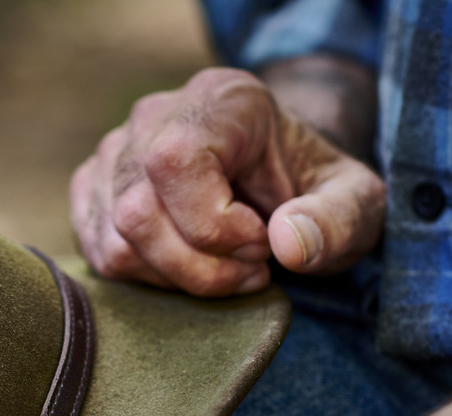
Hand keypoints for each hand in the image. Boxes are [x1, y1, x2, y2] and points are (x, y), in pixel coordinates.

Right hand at [69, 67, 384, 295]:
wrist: (284, 183)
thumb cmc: (316, 192)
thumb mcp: (357, 203)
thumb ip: (338, 220)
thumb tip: (286, 243)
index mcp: (222, 101)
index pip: (175, 161)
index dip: (213, 224)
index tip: (262, 241)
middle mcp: (155, 116)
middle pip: (137, 212)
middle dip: (200, 266)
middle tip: (254, 266)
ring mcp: (115, 153)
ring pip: (116, 242)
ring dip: (177, 278)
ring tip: (228, 267)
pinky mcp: (94, 191)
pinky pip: (102, 253)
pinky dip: (149, 279)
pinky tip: (191, 267)